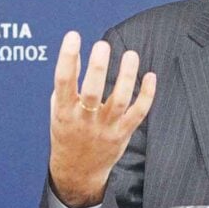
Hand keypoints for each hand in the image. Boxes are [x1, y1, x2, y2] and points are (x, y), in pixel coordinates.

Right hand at [48, 31, 155, 207]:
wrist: (78, 171)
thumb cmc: (68, 133)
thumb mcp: (59, 109)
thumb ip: (67, 82)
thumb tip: (73, 52)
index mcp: (64, 111)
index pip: (63, 81)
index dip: (67, 57)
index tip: (73, 36)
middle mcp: (84, 120)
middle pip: (93, 92)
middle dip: (98, 68)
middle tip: (103, 45)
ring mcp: (105, 128)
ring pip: (120, 101)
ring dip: (127, 76)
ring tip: (131, 54)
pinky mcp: (122, 133)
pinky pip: (138, 113)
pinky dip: (147, 95)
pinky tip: (150, 76)